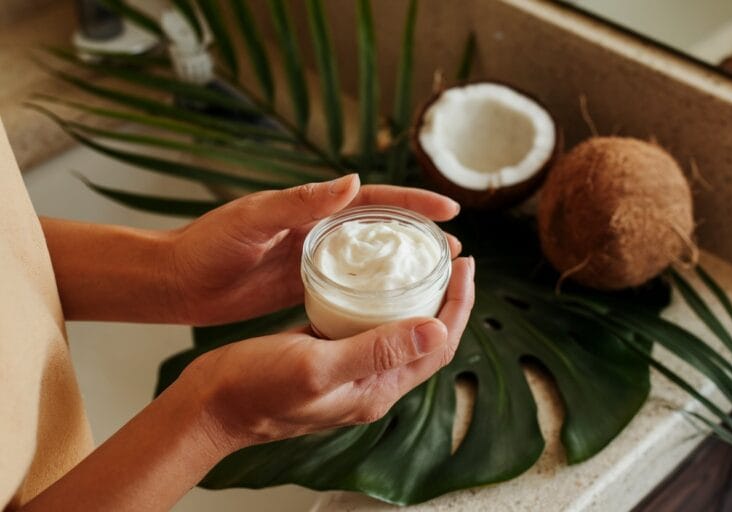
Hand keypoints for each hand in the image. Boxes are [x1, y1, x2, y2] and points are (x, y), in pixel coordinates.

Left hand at [166, 174, 461, 325]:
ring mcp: (314, 261)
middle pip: (381, 230)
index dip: (413, 203)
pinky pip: (349, 290)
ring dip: (402, 269)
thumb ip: (299, 201)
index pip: (374, 199)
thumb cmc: (208, 244)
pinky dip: (374, 297)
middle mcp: (319, 231)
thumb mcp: (253, 218)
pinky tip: (393, 311)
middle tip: (455, 251)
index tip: (449, 211)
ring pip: (370, 263)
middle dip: (419, 237)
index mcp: (312, 207)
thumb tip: (354, 181)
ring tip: (437, 281)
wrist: (178, 282)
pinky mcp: (305, 288)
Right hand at [179, 257, 473, 449]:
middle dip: (447, 300)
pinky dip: (383, 304)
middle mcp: (371, 383)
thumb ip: (377, 350)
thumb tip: (436, 329)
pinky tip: (378, 281)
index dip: (458, 306)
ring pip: (400, 332)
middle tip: (454, 259)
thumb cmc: (257, 389)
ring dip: (419, 300)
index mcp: (376, 388)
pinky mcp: (329, 357)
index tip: (464, 265)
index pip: (438, 346)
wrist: (212, 405)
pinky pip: (369, 329)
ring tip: (426, 265)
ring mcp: (350, 371)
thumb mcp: (318, 366)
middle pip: (427, 339)